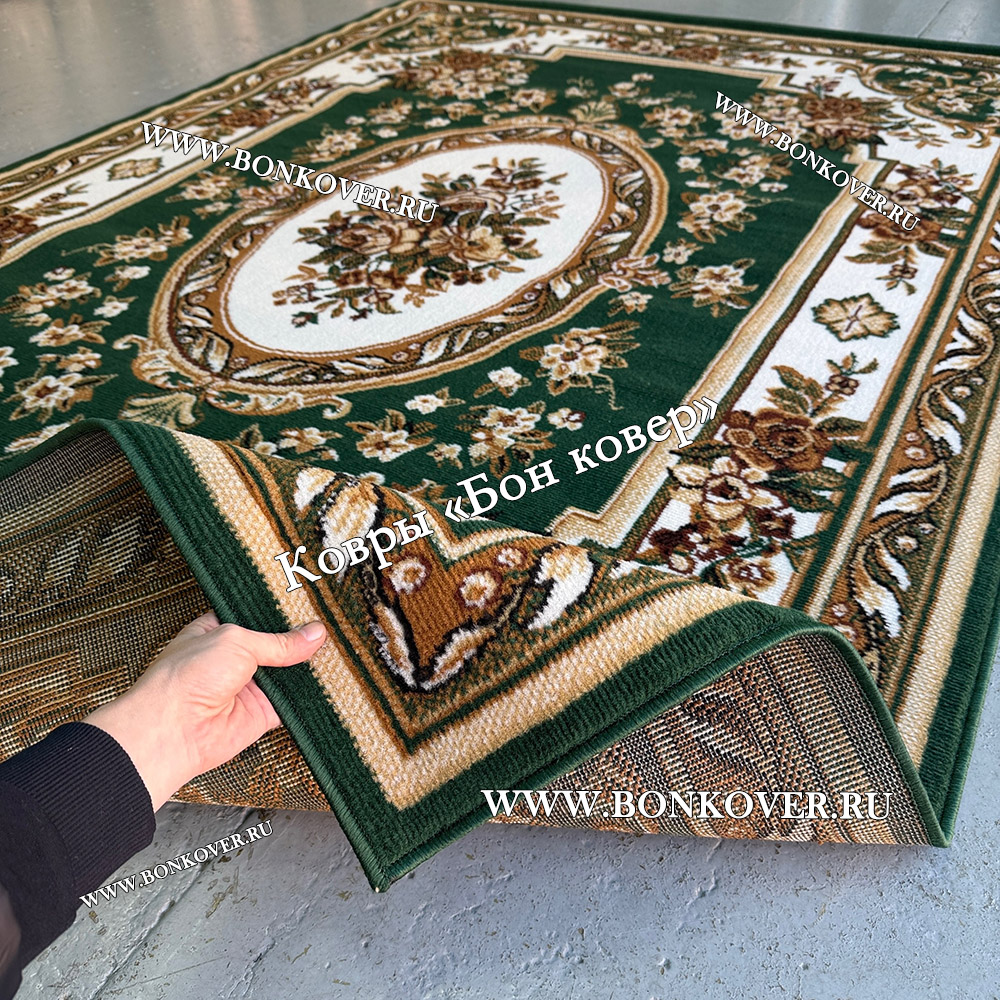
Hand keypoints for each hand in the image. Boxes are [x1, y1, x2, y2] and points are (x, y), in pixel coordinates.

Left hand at [85, 612, 326, 810]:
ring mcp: (248, 687)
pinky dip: (308, 696)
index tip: (312, 605)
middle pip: (276, 646)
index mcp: (219, 632)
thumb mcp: (237, 641)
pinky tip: (328, 682)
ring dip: (307, 667)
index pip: (258, 617)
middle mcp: (233, 660)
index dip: (282, 613)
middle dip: (300, 640)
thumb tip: (313, 634)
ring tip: (337, 649)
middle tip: (330, 625)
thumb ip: (278, 640)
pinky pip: (292, 703)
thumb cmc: (184, 678)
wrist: (174, 730)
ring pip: (288, 674)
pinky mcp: (261, 714)